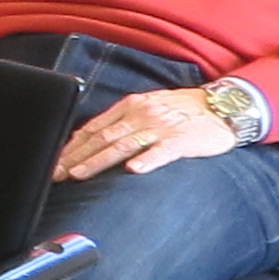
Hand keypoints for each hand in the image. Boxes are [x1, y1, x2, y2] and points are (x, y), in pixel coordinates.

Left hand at [58, 82, 242, 184]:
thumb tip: (89, 138)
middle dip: (75, 156)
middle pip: (102, 137)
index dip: (71, 146)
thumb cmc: (183, 111)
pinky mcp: (182, 141)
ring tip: (79, 174)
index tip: (53, 161)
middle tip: (55, 173)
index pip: (93, 127)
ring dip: (98, 160)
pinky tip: (133, 170)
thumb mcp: (148, 107)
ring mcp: (161, 127)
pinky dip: (147, 160)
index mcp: (130, 106)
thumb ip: (121, 121)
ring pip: (123, 145)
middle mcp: (141, 114)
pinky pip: (163, 152)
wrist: (225, 107)